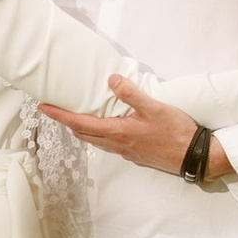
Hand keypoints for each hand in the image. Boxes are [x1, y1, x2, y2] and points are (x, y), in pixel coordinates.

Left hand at [40, 79, 215, 175]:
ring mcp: (126, 151)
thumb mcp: (154, 107)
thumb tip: (111, 80)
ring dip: (82, 129)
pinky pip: (109, 143)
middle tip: (53, 110)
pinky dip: (98, 134)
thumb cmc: (176, 133)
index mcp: (119, 132)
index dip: (60, 115)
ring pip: (96, 140)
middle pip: (84, 133)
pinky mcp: (135, 154)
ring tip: (74, 116)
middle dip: (66, 121)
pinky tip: (105, 127)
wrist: (194, 157)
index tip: (43, 107)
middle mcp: (118, 144)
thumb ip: (131, 94)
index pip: (80, 123)